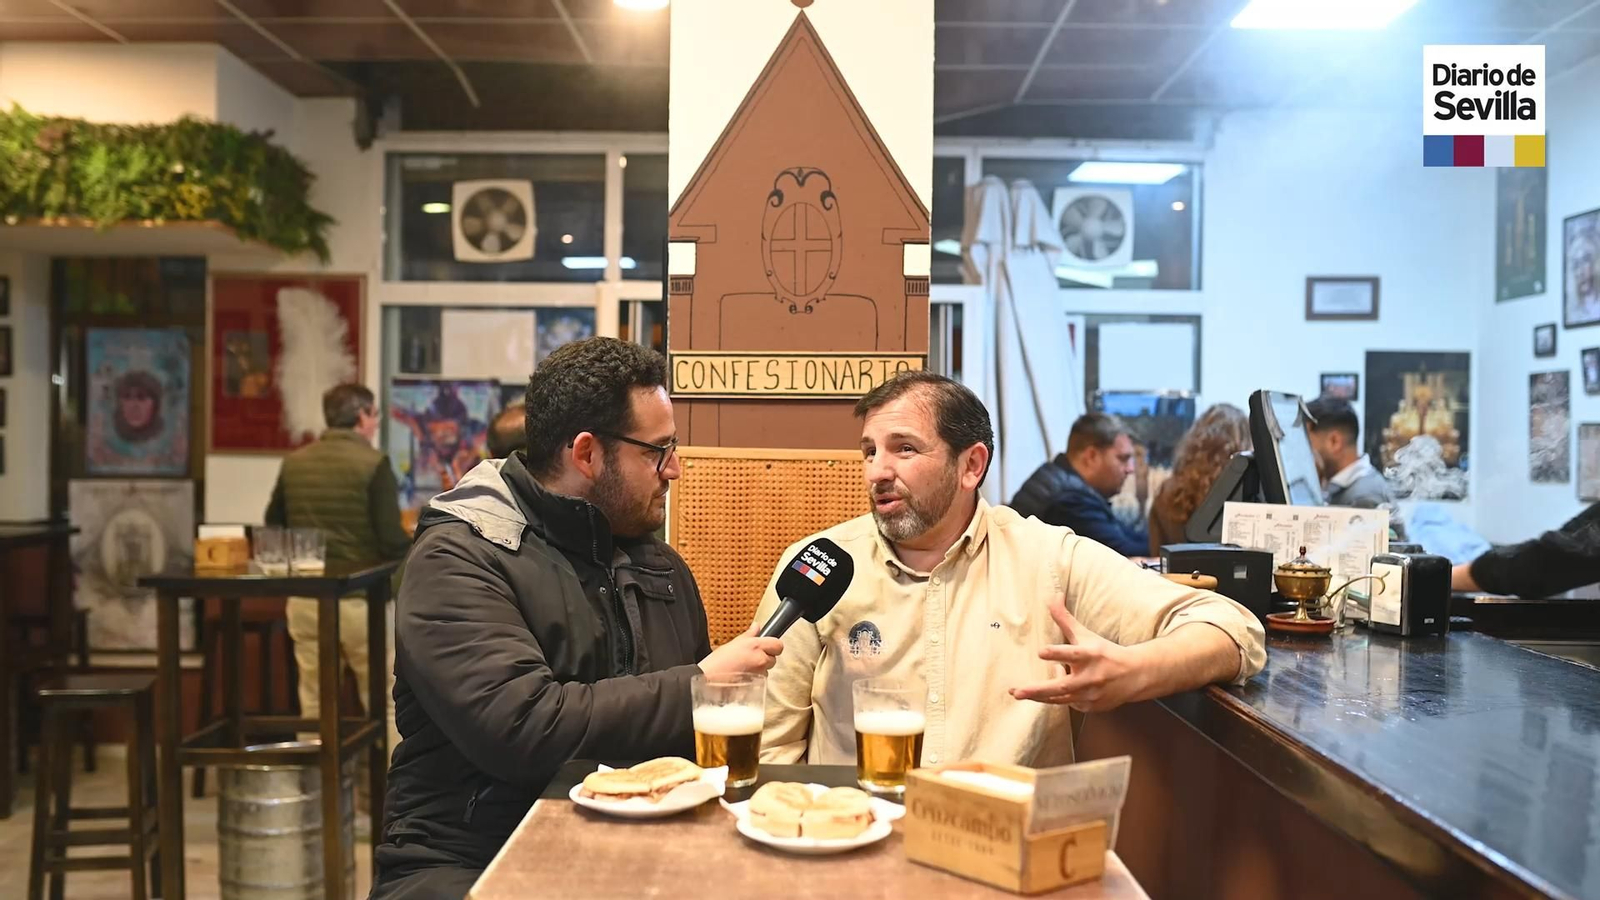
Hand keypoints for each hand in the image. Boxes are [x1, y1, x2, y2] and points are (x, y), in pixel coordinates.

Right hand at [700, 625, 783, 677]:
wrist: (710, 679)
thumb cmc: (718, 662)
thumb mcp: (733, 643)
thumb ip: (749, 635)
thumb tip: (756, 626)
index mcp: (755, 646)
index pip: (778, 645)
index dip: (773, 646)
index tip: (767, 647)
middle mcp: (760, 659)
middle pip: (774, 658)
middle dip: (765, 658)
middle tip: (752, 658)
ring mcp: (760, 673)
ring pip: (767, 670)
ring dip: (760, 668)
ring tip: (745, 668)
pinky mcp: (757, 684)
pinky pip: (761, 679)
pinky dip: (756, 678)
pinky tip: (744, 675)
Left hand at [1008, 599, 1144, 711]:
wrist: (1135, 676)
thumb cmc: (1106, 652)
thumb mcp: (1086, 635)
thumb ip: (1066, 619)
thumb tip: (1054, 595)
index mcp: (1091, 655)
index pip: (1072, 654)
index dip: (1057, 653)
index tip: (1041, 652)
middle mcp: (1091, 676)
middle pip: (1062, 685)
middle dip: (1038, 689)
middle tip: (1017, 691)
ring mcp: (1091, 694)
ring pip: (1061, 698)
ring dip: (1038, 696)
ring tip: (1018, 692)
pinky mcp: (1091, 707)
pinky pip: (1068, 704)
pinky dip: (1057, 697)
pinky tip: (1051, 690)